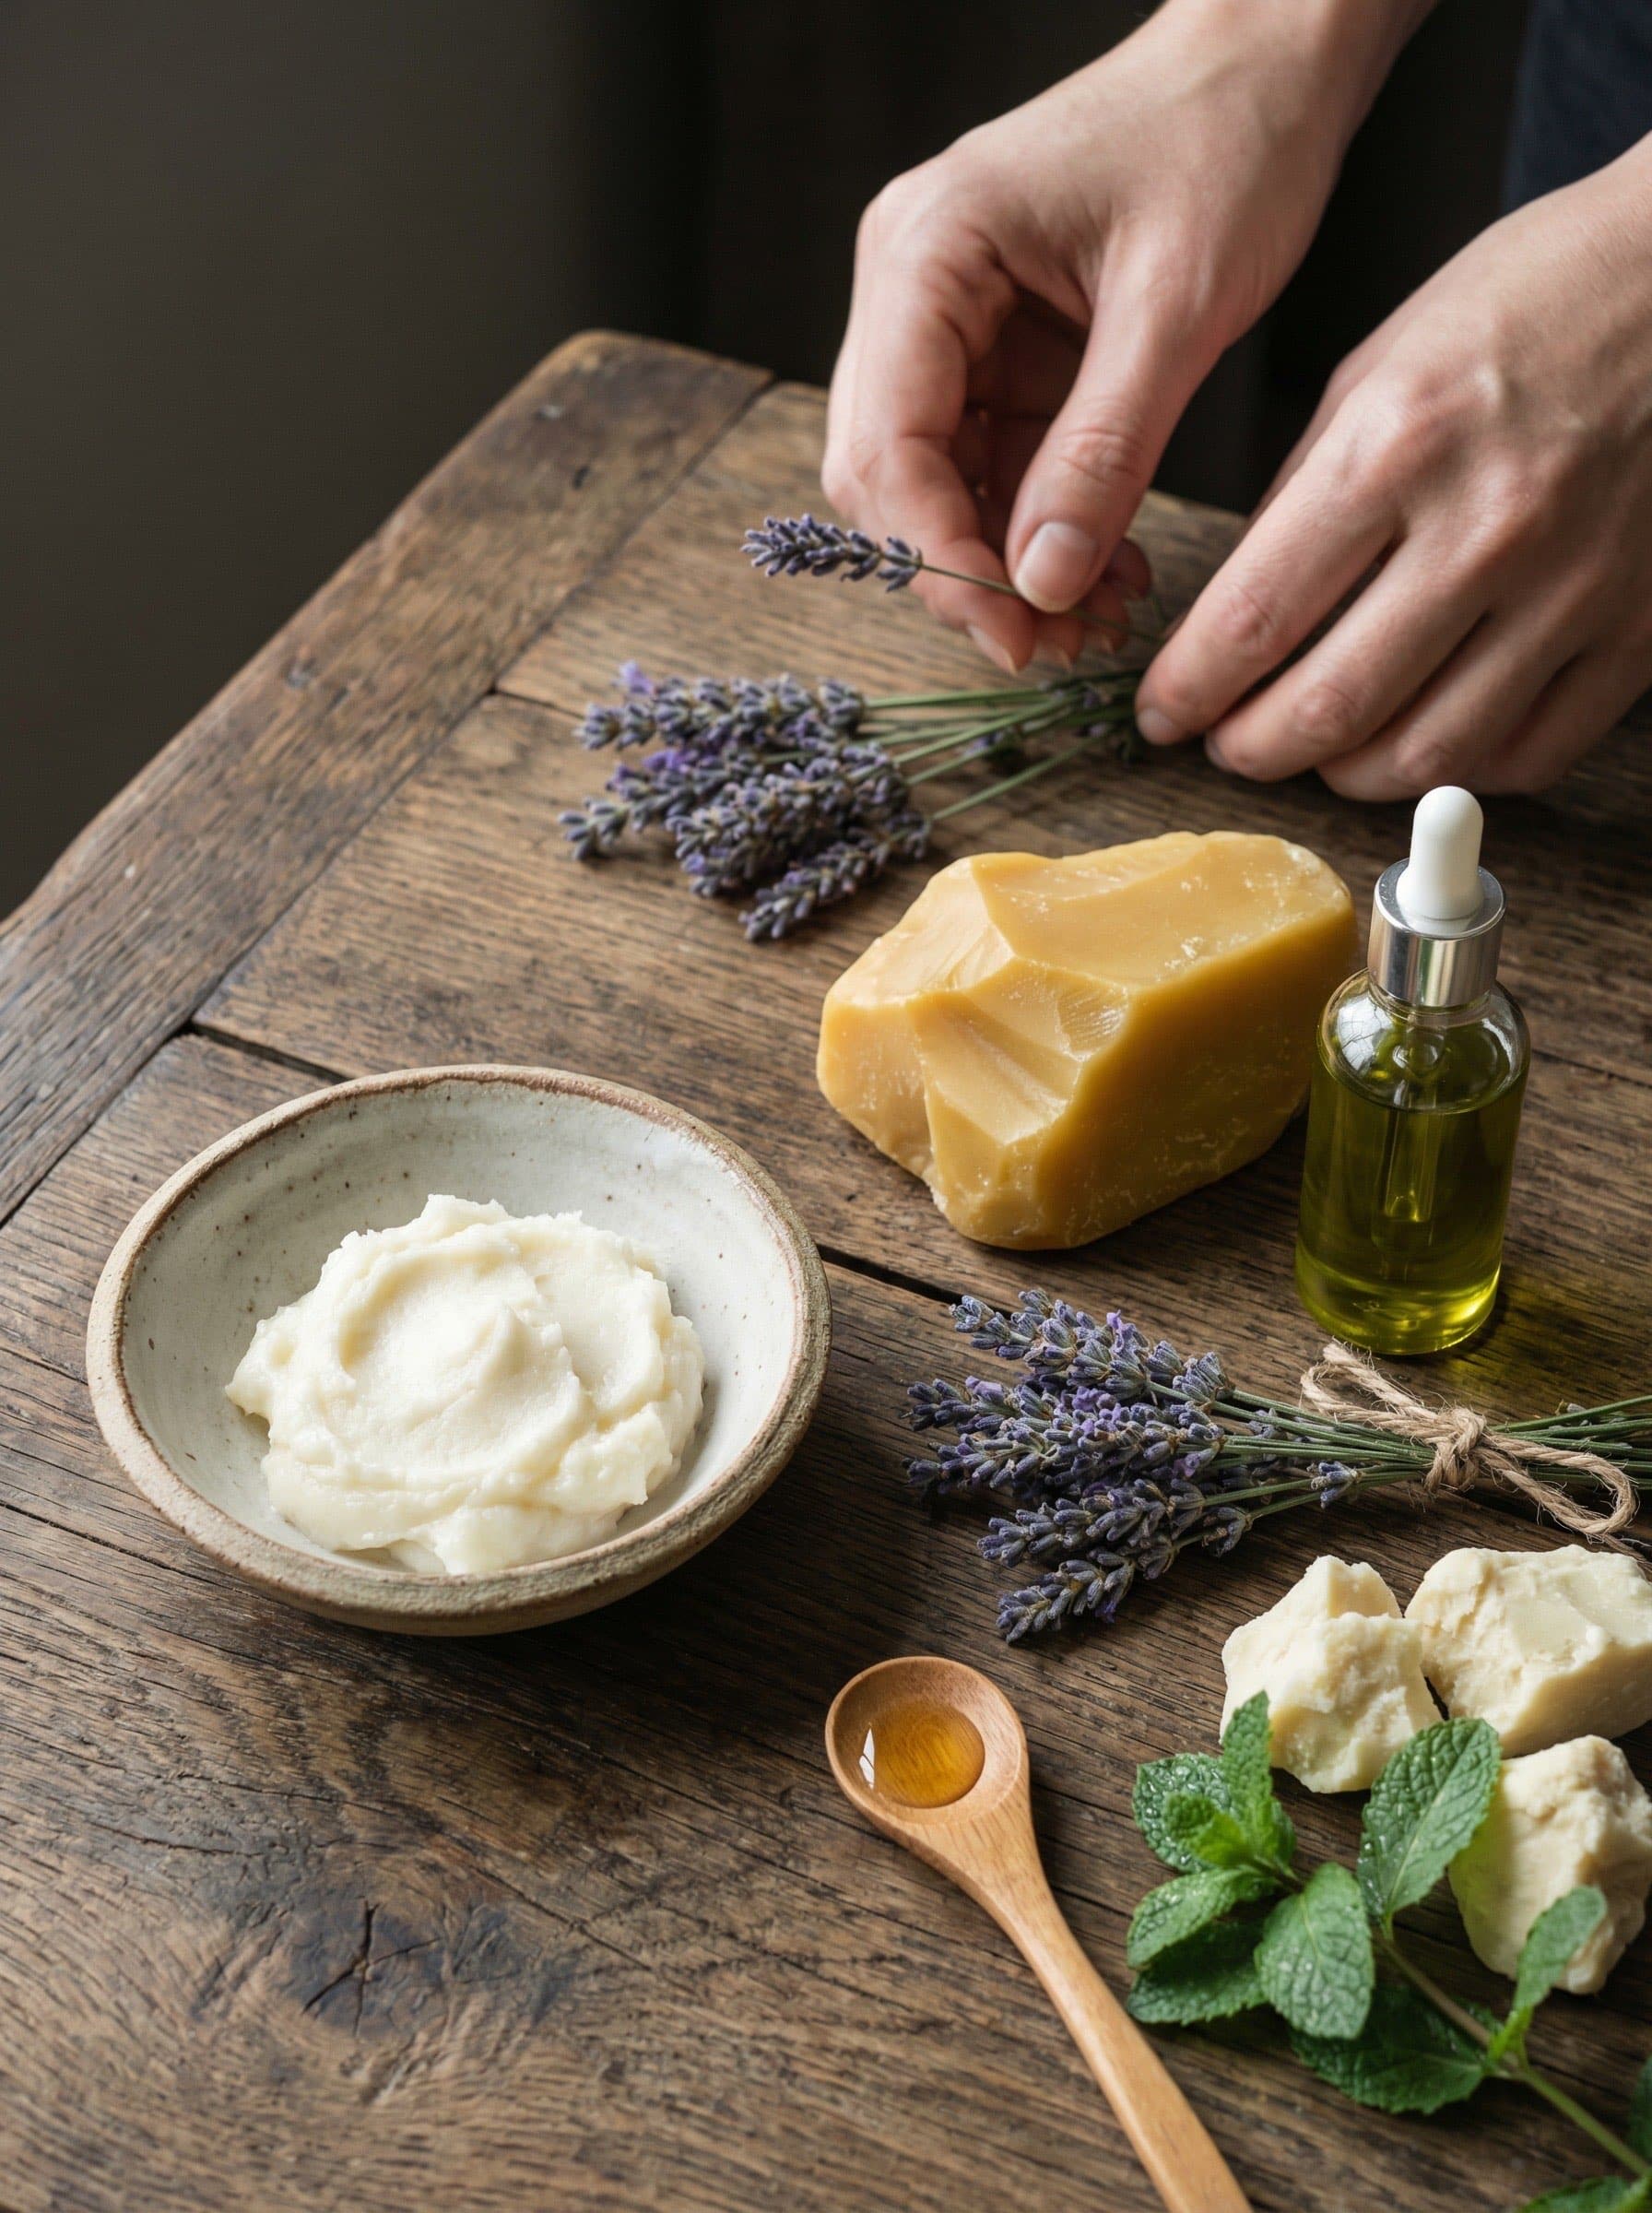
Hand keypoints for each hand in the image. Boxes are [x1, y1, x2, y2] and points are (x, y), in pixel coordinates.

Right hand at [823, 0, 1416, 671]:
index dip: (940, 560)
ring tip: (1102, 619)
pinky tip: (1107, 570)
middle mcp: (909, 288)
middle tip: (1061, 647)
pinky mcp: (992, 353)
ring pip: (936, 488)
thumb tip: (1039, 589)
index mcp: (925, 252)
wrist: (1268, 67)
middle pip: (888, 478)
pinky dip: (1040, 532)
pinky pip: (992, 469)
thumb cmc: (1227, 142)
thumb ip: (1102, 455)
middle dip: (967, 575)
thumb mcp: (1174, 310)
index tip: (1017, 637)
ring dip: (1007, 568)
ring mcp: (944, 323)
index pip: (887, 446)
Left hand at [1136, 142, 1651, 796]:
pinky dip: (1459, 770)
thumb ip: (1301, 497)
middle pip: (1331, 710)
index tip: (1164, 710)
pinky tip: (1421, 739)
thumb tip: (1237, 616)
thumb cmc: (1539, 297)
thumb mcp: (1380, 362)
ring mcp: (1574, 587)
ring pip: (1429, 755)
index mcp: (1399, 445)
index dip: (1188, 691)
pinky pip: (1529, 752)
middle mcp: (1488, 527)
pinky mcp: (1640, 627)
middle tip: (1227, 745)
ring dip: (1346, 776)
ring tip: (1316, 751)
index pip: (1253, 621)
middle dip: (1251, 750)